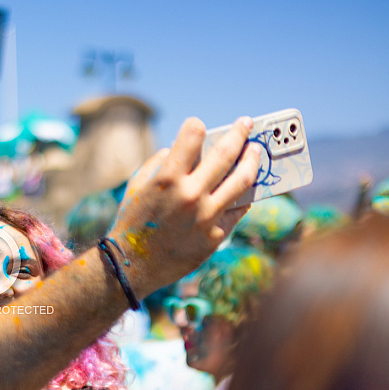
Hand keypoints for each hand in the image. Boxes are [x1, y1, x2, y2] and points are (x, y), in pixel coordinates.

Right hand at [108, 116, 259, 296]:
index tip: (199, 127)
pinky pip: (237, 209)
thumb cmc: (132, 222)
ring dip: (252, 160)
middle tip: (247, 123)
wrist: (133, 266)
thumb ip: (160, 163)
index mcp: (167, 178)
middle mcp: (190, 194)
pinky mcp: (216, 235)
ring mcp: (206, 216)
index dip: (196, 126)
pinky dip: (243, 195)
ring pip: (242, 180)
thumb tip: (184, 150)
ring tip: (255, 151)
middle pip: (226, 153)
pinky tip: (246, 186)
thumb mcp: (137, 186)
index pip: (192, 135)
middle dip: (239, 133)